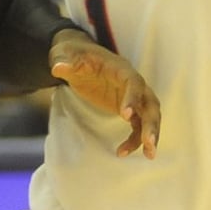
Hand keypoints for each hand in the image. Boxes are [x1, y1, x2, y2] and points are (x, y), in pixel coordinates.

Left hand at [50, 28, 160, 158]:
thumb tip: (58, 68)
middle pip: (149, 102)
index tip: (125, 115)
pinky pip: (136, 125)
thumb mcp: (65, 55)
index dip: (132, 97)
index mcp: (119, 68)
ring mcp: (130, 96)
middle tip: (149, 142)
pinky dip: (134, 139)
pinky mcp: (127, 108)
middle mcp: (130, 82)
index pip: (133, 81)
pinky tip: (122, 153)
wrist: (75, 56)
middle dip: (151, 122)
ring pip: (148, 115)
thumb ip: (64, 62)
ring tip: (149, 155)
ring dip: (150, 134)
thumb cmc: (73, 54)